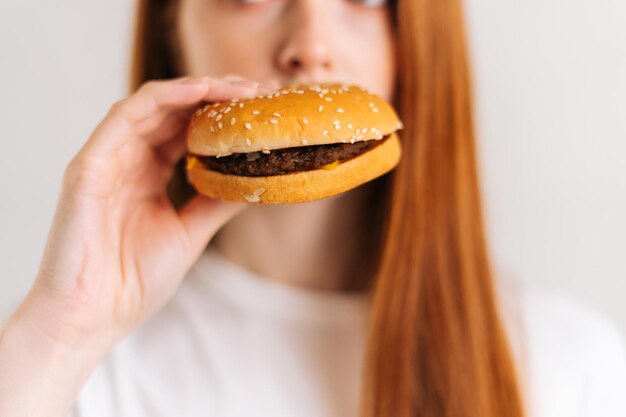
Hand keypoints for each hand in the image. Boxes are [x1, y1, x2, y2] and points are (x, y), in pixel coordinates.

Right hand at [20, 76, 278, 349]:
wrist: (93, 316)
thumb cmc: (134, 280)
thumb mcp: (190, 232)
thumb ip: (217, 202)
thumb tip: (257, 179)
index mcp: (148, 175)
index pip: (186, 130)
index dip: (222, 115)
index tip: (262, 109)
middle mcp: (128, 160)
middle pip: (173, 112)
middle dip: (217, 95)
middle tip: (259, 90)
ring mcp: (107, 159)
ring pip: (152, 104)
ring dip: (197, 89)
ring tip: (239, 87)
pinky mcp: (89, 164)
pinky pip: (125, 117)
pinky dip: (162, 98)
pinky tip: (199, 90)